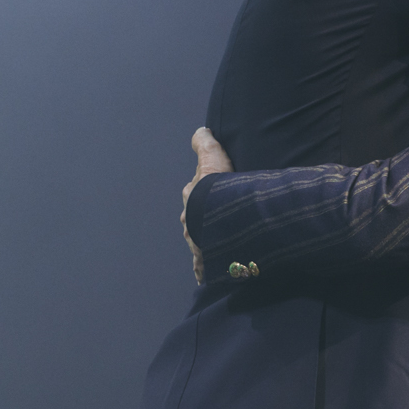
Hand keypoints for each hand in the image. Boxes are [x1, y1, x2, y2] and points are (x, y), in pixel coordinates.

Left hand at [179, 127, 233, 282]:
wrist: (216, 219)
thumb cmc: (216, 189)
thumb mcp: (212, 157)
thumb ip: (205, 143)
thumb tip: (200, 131)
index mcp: (192, 199)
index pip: (194, 194)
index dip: (203, 193)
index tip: (211, 196)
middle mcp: (190, 221)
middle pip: (195, 220)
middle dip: (203, 222)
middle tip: (216, 225)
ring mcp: (196, 242)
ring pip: (199, 243)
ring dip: (206, 245)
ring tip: (217, 250)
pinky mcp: (204, 259)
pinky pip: (203, 266)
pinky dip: (204, 271)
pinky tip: (206, 277)